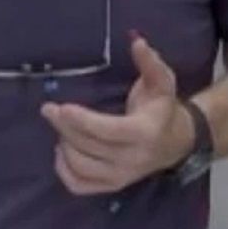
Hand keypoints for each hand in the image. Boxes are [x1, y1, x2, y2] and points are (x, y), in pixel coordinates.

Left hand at [41, 35, 189, 196]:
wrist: (178, 142)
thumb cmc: (163, 108)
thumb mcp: (162, 81)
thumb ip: (149, 62)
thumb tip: (136, 41)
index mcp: (145, 133)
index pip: (108, 130)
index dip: (82, 121)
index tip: (61, 107)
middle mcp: (133, 159)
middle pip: (89, 147)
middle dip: (65, 127)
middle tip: (49, 110)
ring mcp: (121, 177)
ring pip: (81, 166)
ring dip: (64, 145)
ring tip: (61, 127)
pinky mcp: (112, 187)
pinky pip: (79, 185)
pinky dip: (64, 170)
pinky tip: (62, 150)